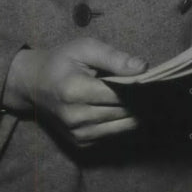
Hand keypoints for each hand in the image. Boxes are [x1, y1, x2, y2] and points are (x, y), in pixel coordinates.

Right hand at [3, 38, 147, 146]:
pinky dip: (124, 122)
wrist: (33, 84)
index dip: (141, 89)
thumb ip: (114, 58)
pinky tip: (131, 109)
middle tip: (158, 90)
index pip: (119, 95)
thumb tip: (143, 68)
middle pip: (122, 112)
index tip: (157, 81)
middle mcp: (75, 117)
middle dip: (142, 101)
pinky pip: (112, 134)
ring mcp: (77, 133)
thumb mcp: (85, 48)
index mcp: (75, 91)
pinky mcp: (80, 142)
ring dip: (136, 114)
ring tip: (149, 99)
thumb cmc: (61, 61)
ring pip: (121, 126)